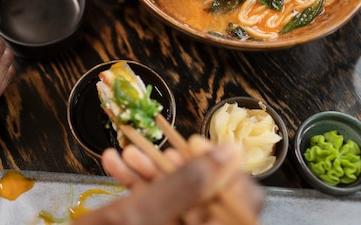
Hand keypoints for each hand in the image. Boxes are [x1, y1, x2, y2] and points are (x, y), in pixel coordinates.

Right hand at [80, 136, 263, 224]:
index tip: (196, 144)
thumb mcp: (137, 216)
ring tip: (125, 154)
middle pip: (206, 196)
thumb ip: (185, 183)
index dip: (222, 168)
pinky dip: (138, 187)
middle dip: (174, 166)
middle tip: (152, 150)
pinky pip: (159, 208)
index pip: (244, 202)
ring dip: (150, 172)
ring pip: (178, 199)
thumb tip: (229, 152)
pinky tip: (117, 166)